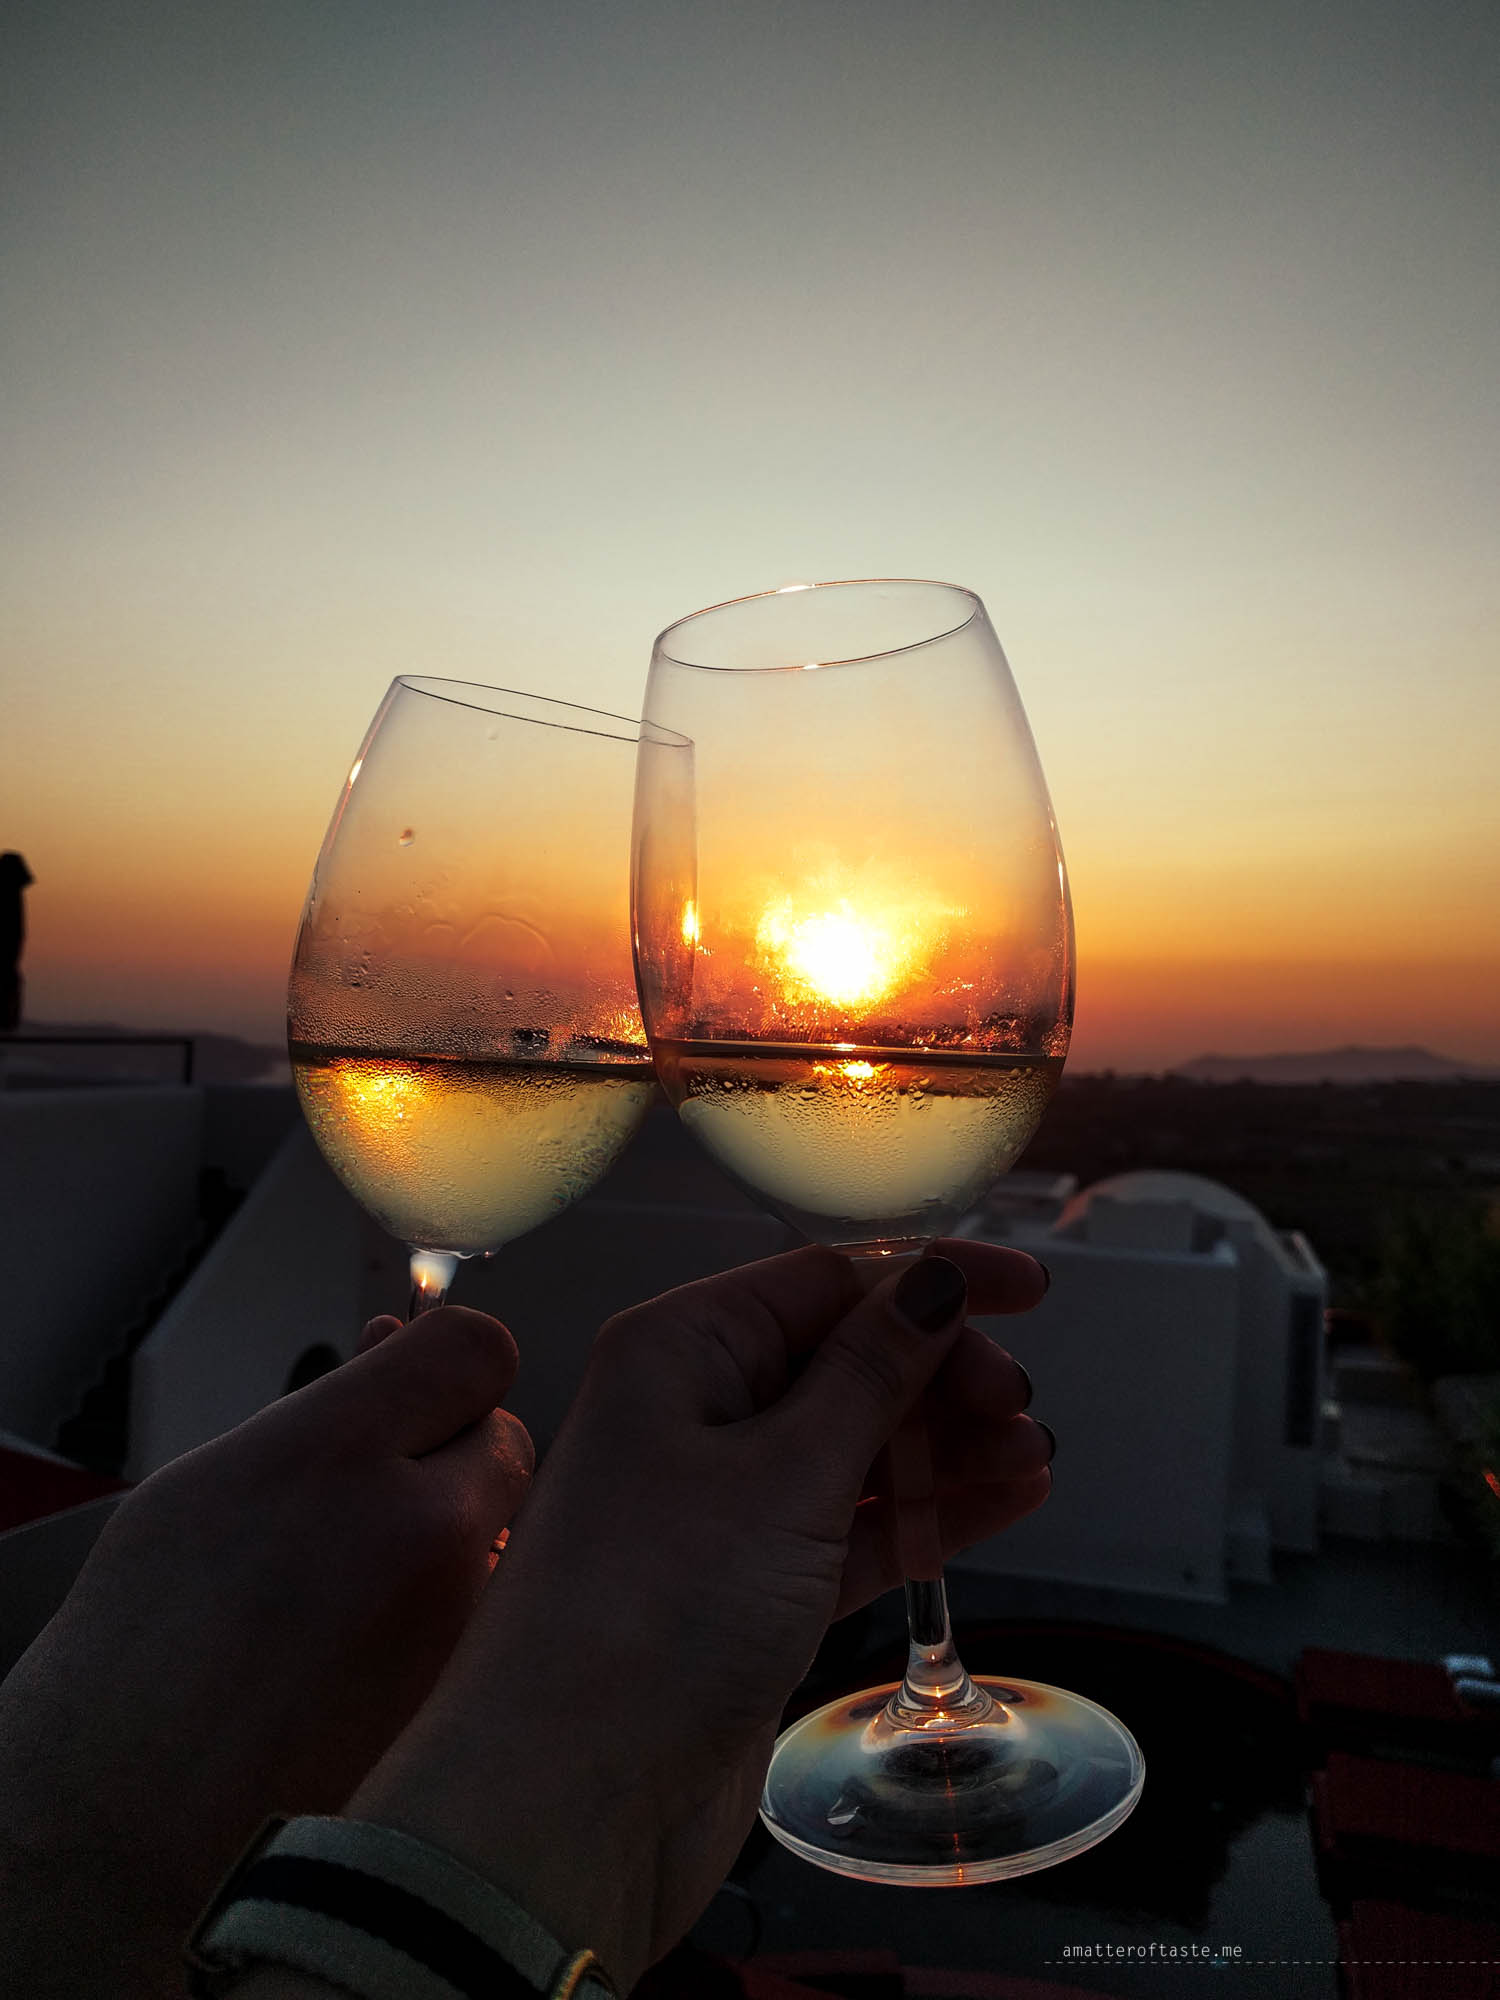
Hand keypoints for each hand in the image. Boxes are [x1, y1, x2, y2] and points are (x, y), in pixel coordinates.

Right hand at [0, 1307, 531, 1999]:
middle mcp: (422, 1529)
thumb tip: (399, 1345)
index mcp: (342, 1454)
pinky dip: (459, 1614)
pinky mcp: (479, 1697)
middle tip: (376, 1498)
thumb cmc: (147, 1651)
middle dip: (456, 1452)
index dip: (444, 1366)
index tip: (415, 1390)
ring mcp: (461, 1623)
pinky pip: (500, 1616)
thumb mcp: (217, 1480)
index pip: (477, 1348)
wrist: (126, 1825)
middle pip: (506, 1438)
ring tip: (357, 1590)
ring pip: (508, 1532)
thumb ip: (330, 1408)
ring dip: (460, 1537)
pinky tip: (381, 1648)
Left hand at [346, 1241, 1051, 1991]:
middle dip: (941, 1374)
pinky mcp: (749, 1590)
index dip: (931, 1279)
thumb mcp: (782, 1474)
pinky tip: (1001, 1501)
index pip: (826, 1280)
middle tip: (1017, 1405)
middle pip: (846, 1360)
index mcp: (677, 1350)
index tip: (1028, 1289)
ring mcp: (720, 1506)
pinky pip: (851, 1527)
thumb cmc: (650, 1618)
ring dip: (944, 1447)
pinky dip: (922, 1515)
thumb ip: (870, 1373)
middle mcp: (691, 1413)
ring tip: (1029, 1457)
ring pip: (856, 1447)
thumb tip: (932, 1283)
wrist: (571, 1807)